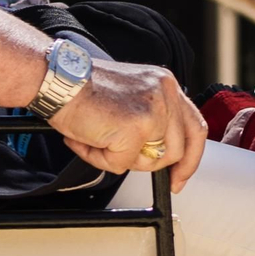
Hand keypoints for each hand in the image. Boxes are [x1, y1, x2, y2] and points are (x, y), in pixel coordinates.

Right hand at [47, 59, 207, 193]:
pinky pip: (122, 164)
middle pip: (177, 149)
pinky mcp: (136, 128)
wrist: (59, 80)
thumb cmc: (83, 89)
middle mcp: (165, 93)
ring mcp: (153, 111)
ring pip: (151, 161)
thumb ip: (151, 117)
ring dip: (121, 159)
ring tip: (99, 140)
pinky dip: (101, 159)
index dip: (191, 157)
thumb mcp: (130, 96)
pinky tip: (89, 139)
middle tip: (127, 163)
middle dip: (154, 166)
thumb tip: (156, 151)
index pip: (194, 126)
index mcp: (165, 84)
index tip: (180, 176)